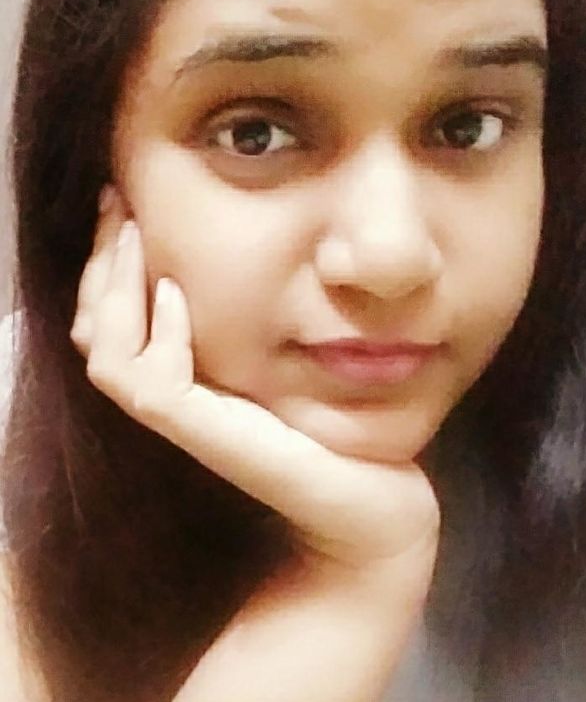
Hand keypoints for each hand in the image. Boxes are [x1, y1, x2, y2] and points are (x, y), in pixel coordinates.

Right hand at [71, 186, 439, 583]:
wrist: (373, 501)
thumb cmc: (339, 426)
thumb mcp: (289, 355)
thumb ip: (258, 318)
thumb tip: (243, 255)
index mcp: (187, 381)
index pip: (111, 323)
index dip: (106, 266)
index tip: (124, 205)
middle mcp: (173, 402)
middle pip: (95, 331)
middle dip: (99, 262)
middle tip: (115, 200)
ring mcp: (186, 424)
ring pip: (108, 353)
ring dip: (113, 286)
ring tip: (131, 231)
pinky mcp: (210, 441)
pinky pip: (152, 385)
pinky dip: (158, 334)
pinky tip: (177, 291)